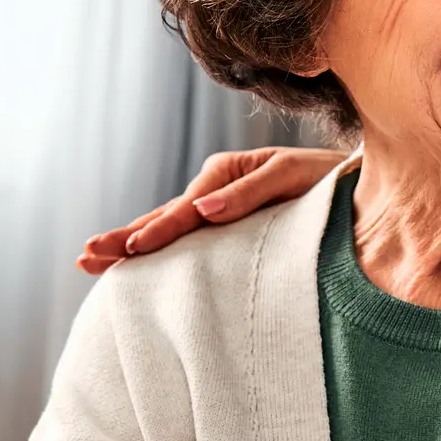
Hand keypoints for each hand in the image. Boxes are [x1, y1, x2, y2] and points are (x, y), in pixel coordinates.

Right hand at [77, 146, 344, 273]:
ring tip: (91, 260)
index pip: (186, 210)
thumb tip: (205, 211)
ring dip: (129, 243)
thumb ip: (252, 193)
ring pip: (166, 229)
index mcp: (226, 175)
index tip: (132, 249)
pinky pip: (185, 241)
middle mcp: (214, 190)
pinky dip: (156, 250)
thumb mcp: (296, 177)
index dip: (159, 231)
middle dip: (124, 237)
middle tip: (85, 256)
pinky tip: (133, 266)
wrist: (356, 182)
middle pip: (162, 218)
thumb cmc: (329, 179)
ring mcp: (216, 209)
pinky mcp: (225, 227)